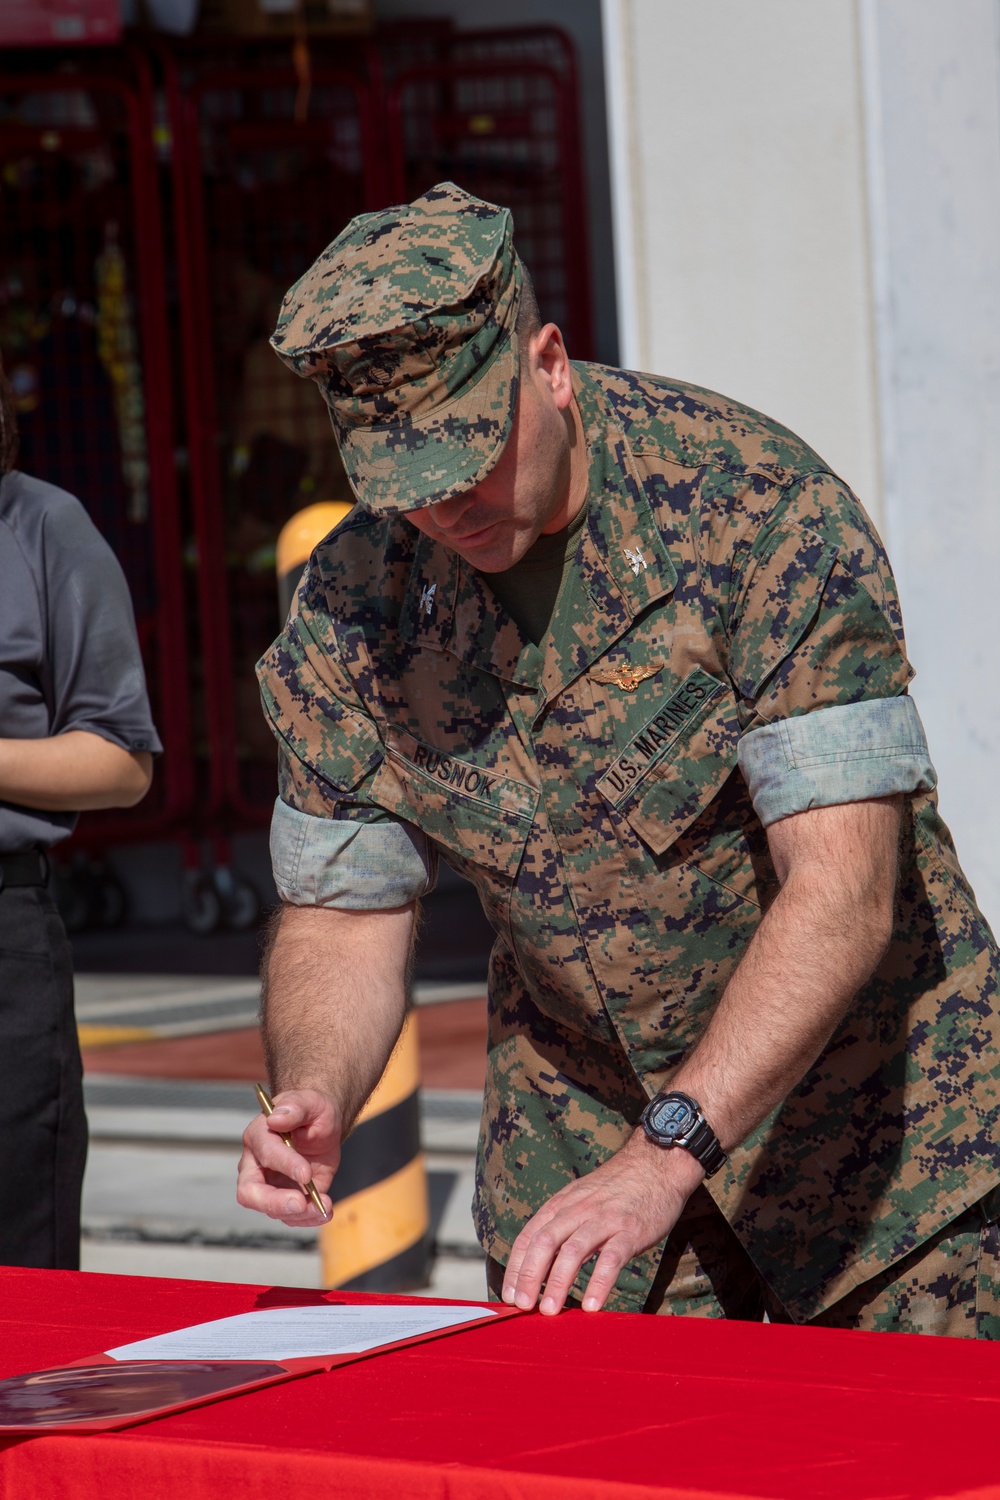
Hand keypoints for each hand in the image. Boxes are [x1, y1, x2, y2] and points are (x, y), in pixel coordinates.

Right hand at [237, 1089, 340, 1225]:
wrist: (322, 1125)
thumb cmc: (311, 1110)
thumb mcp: (309, 1101)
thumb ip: (294, 1106)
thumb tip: (277, 1119)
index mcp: (258, 1136)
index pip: (265, 1154)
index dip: (284, 1165)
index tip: (306, 1174)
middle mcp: (257, 1165)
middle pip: (250, 1192)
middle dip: (274, 1202)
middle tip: (299, 1204)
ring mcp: (269, 1185)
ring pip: (272, 1210)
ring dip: (298, 1214)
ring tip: (324, 1208)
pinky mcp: (286, 1198)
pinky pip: (291, 1216)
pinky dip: (308, 1218)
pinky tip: (325, 1210)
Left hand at [501, 1133, 703, 1314]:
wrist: (655, 1164)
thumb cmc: (617, 1189)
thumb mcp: (581, 1199)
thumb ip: (563, 1225)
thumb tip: (541, 1263)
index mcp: (562, 1205)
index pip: (529, 1236)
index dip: (515, 1267)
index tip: (508, 1295)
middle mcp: (578, 1210)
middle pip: (544, 1242)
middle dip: (529, 1276)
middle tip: (522, 1306)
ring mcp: (604, 1219)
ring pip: (573, 1250)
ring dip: (558, 1282)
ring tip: (551, 1311)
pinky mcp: (630, 1230)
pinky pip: (611, 1258)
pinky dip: (599, 1282)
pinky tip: (592, 1305)